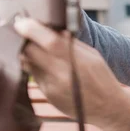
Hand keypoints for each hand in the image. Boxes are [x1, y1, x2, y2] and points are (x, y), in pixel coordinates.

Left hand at [14, 18, 129, 130]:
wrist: (108, 108)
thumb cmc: (102, 78)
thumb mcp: (93, 56)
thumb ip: (72, 43)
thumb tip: (53, 30)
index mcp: (77, 60)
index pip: (49, 41)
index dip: (31, 30)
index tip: (22, 22)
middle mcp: (62, 74)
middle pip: (30, 52)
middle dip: (25, 41)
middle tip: (25, 34)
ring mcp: (53, 87)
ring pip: (28, 64)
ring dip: (29, 55)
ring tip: (37, 50)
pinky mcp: (48, 95)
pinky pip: (35, 76)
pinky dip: (37, 68)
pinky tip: (48, 68)